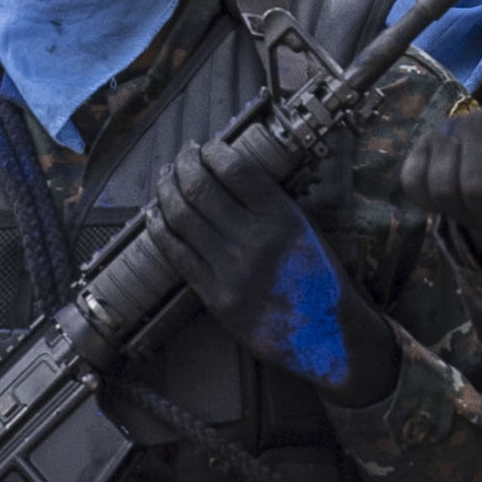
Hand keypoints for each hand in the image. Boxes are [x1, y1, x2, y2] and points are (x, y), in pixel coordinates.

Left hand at [152, 138, 395, 406]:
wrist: (327, 336)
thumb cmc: (319, 280)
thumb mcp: (306, 231)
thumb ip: (271, 205)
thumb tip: (228, 172)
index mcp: (284, 218)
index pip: (237, 170)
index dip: (213, 152)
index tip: (205, 145)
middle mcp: (256, 239)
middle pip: (202, 189)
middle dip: (184, 165)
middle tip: (180, 156)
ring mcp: (232, 269)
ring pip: (182, 218)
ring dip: (167, 191)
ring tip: (165, 178)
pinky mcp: (215, 296)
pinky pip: (177, 254)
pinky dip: (160, 229)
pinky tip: (154, 214)